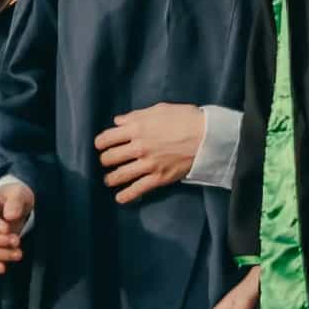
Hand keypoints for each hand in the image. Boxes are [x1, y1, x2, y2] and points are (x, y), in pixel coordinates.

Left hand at [95, 102, 209, 201]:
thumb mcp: (158, 110)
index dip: (100, 143)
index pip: (107, 138)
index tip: (100, 146)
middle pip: (110, 158)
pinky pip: (138, 189)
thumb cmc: (185, 118)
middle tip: (107, 162)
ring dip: (111, 178)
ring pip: (120, 175)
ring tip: (109, 179)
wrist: (208, 137)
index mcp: (136, 128)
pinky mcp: (159, 178)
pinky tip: (119, 198)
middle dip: (105, 160)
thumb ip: (135, 116)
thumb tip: (118, 122)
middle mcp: (138, 147)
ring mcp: (148, 164)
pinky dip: (126, 195)